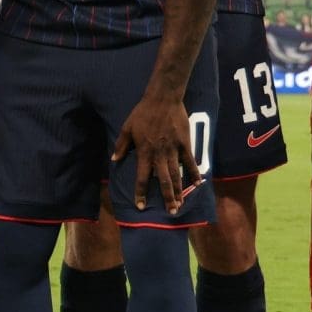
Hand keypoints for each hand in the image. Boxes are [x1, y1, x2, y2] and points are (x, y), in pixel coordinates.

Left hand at [112, 93, 196, 213]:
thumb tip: (114, 161)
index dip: (140, 193)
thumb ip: (121, 146)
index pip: (141, 177)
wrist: (163, 99)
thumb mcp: (127, 128)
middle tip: (170, 212)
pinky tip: (198, 184)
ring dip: (179, 191)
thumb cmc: (143, 113)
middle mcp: (159, 154)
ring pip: (177, 174)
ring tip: (180, 205)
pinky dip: (194, 173)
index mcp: (144, 152)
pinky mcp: (185, 144)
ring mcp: (174, 149)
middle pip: (163, 180)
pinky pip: (190, 162)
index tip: (140, 206)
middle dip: (166, 198)